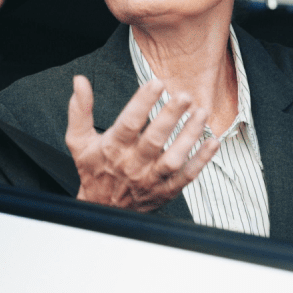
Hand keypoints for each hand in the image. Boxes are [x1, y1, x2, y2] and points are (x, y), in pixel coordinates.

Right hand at [66, 76, 220, 211]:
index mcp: (112, 149)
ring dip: (189, 136)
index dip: (142, 103)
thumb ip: (80, 110)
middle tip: (184, 95)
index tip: (156, 83)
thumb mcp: (79, 141)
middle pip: (154, 140)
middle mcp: (132, 165)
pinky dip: (201, 160)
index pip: (129, 124)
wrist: (102, 210)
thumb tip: (79, 81)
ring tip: (201, 112)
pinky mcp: (166, 191)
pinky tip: (212, 142)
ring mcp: (151, 180)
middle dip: (170, 117)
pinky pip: (186, 177)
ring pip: (173, 158)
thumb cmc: (93, 170)